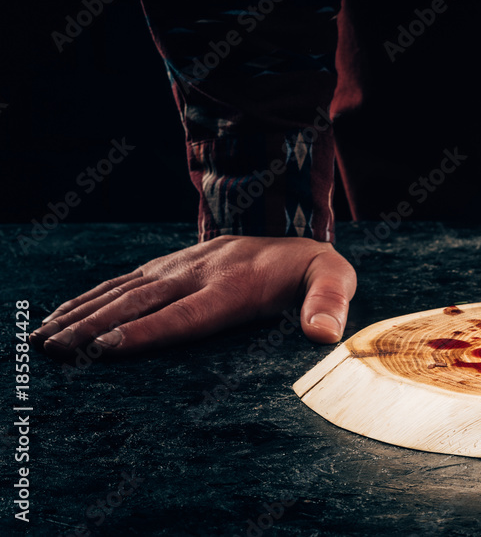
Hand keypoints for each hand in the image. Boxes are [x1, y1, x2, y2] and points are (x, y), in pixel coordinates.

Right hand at [30, 236, 355, 356]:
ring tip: (45, 337)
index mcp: (236, 284)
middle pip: (143, 302)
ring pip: (125, 290)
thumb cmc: (313, 269)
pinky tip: (63, 313)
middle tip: (55, 350)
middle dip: (96, 326)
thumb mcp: (334, 280)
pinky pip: (126, 281)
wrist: (294, 231)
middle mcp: (201, 272)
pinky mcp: (172, 265)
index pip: (188, 313)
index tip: (106, 346)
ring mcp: (182, 265)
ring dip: (83, 313)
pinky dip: (91, 297)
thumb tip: (321, 334)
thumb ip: (329, 305)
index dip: (148, 330)